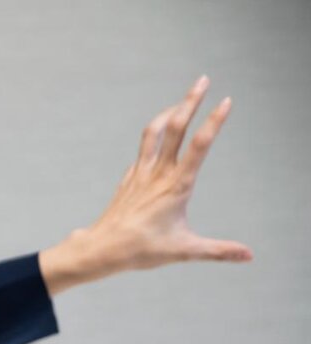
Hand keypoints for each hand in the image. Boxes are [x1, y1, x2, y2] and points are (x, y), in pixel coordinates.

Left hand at [88, 75, 252, 271]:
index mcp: (176, 186)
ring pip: (154, 132)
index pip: (199, 146)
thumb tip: (249, 256)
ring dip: (170, 112)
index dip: (214, 121)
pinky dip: (154, 135)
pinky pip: (143, 150)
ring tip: (182, 100)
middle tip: (203, 80)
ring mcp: (140, 172)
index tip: (226, 101)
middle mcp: (158, 173)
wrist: (102, 248)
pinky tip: (160, 135)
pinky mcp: (129, 178)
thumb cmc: (141, 250)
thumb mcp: (185, 251)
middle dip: (190, 101)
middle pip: (176, 127)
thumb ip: (218, 251)